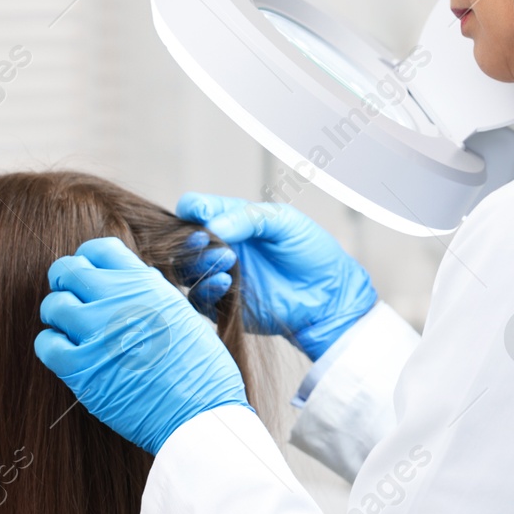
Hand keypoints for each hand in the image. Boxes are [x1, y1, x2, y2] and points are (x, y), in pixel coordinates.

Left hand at [34, 237, 249, 454]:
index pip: (99, 248)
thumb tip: (124, 282)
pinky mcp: (80, 369)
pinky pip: (45, 343)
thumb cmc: (200, 369)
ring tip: (75, 332)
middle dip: (67, 283)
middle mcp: (118, 300)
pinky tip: (69, 355)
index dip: (90, 260)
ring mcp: (96, 333)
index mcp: (145, 284)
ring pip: (52, 305)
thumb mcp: (182, 313)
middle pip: (67, 270)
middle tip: (75, 302)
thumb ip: (149, 292)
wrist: (201, 413)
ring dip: (59, 317)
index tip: (92, 276)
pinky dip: (52, 346)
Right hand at [175, 193, 376, 359]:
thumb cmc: (311, 252)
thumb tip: (210, 224)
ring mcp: (220, 275)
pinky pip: (198, 298)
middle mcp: (221, 247)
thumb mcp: (284, 222)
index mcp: (232, 220)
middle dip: (190, 239)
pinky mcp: (223, 304)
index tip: (199, 213)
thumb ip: (247, 217)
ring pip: (186, 269)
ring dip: (199, 262)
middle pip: (184, 240)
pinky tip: (226, 282)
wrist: (330, 295)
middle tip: (205, 240)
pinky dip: (206, 288)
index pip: (195, 208)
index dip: (192, 209)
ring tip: (227, 260)